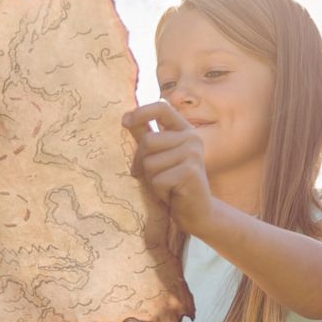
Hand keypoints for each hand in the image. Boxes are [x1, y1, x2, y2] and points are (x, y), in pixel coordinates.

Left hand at [122, 100, 216, 234]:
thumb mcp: (158, 158)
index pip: (162, 108)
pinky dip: (159, 192)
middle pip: (148, 141)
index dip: (141, 112)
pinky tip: (172, 195)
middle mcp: (192, 138)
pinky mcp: (190, 172)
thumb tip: (126, 118)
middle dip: (142, 163)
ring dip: (152, 180)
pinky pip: (158, 180)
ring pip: (150, 163)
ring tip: (166, 186)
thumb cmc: (174, 185)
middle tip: (153, 178)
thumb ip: (146, 137)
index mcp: (185, 130)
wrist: (197, 213)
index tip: (124, 121)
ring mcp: (193, 154)